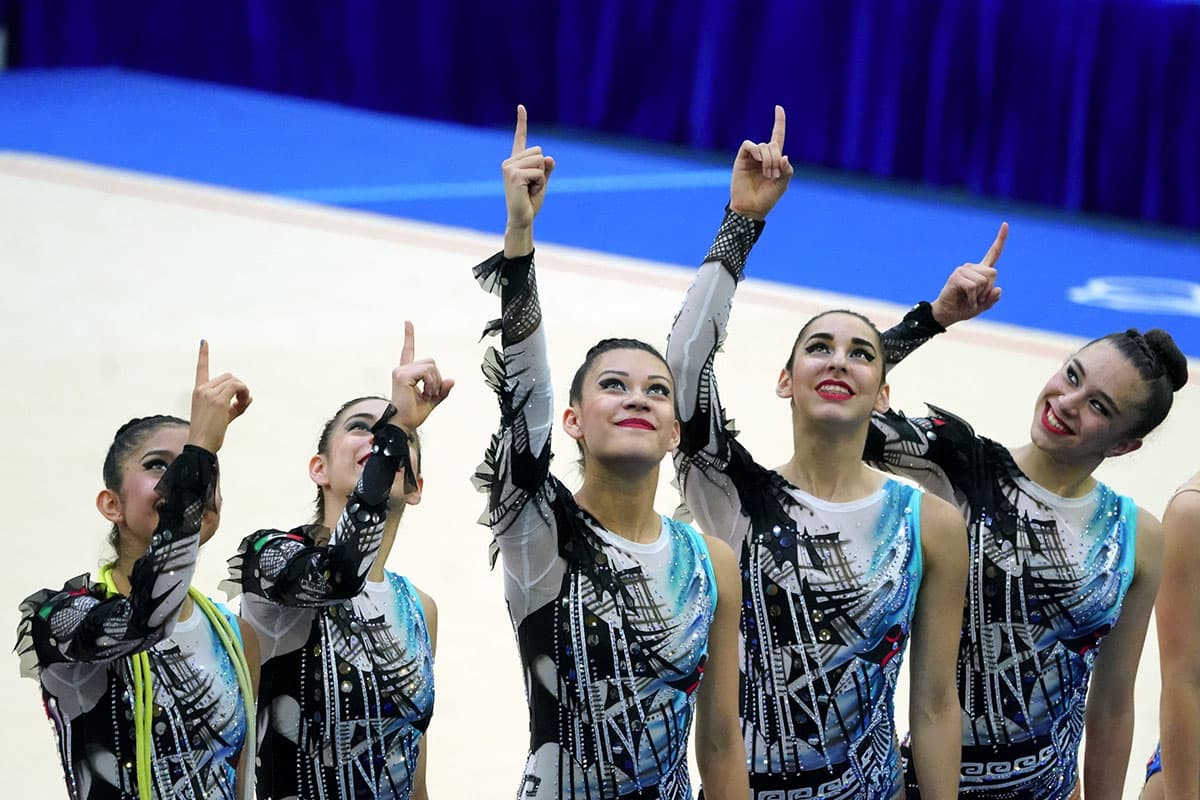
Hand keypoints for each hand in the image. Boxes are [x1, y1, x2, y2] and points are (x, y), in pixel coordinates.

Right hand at [188, 340, 251, 452]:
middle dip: (239, 387)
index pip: (201, 369)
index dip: (203, 355)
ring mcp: (209, 394)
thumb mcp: (221, 417)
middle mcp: (202, 390)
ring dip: (243, 391)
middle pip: (229, 376)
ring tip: (242, 405)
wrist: (201, 444)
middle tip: (242, 402)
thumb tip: (248, 398)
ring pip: (234, 381)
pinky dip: (245, 393)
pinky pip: (238, 387)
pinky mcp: (218, 400)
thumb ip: (234, 406)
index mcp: (199, 392)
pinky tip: (243, 403)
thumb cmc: (209, 434)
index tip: (204, 341)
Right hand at [390, 321, 453, 431]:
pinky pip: (427, 372)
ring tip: (428, 395)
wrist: (402, 425)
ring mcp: (401, 371)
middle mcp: (402, 369)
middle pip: (431, 362)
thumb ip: (442, 390)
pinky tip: (426, 394)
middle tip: (431, 394)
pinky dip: (431, 383)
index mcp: (406, 373)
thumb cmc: (413, 415)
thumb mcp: (433, 400)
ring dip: (435, 382)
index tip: (408, 322)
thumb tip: (452, 380)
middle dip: (437, 378)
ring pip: (431, 366)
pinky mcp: (402, 376)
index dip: (409, 336)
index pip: (408, 350)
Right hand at [502, 104, 555, 254]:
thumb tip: (548, 157)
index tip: (521, 106)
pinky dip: (539, 184)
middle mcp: (509, 161)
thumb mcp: (543, 182)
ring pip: (539, 161)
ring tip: (530, 190)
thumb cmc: (530, 202)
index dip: (521, 122)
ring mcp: (509, 168)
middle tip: (533, 186)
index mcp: (515, 161)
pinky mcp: (513, 175)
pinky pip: (538, 172)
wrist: (522, 219)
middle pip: (539, 151)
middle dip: (543, 169)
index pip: (520, 138)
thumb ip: (547, 168)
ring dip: (541, 178)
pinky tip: (529, 193)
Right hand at [729, 105, 792, 220]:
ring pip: (762, 146)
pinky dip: (756, 151)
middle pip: (772, 144)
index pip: (777, 136)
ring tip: (768, 174)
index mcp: (774, 159)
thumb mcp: (783, 184)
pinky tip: (758, 160)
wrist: (752, 208)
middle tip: (774, 175)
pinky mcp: (741, 159)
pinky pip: (749, 146)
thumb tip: (784, 155)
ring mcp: (751, 157)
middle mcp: (762, 156)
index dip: (779, 122)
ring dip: (768, 159)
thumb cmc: (768, 198)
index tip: (778, 107)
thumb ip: (787, 169)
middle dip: (776, 158)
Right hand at [930, 222, 1006, 326]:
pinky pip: (973, 287)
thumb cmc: (964, 308)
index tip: (1005, 224)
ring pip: (983, 281)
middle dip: (988, 290)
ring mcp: (962, 270)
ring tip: (970, 300)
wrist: (947, 314)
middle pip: (993, 273)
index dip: (1000, 239)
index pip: (994, 253)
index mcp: (981, 271)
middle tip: (977, 298)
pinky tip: (966, 302)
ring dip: (979, 296)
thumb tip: (998, 289)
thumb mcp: (984, 305)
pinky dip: (972, 299)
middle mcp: (972, 267)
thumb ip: (993, 298)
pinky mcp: (956, 276)